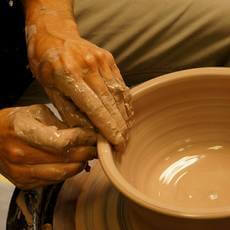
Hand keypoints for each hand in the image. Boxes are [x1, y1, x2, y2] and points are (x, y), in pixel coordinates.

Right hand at [0, 105, 96, 188]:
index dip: (83, 140)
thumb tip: (84, 132)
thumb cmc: (15, 121)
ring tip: (89, 156)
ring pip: (61, 173)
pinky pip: (53, 180)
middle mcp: (21, 154)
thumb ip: (60, 123)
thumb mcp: (37, 112)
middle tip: (97, 147)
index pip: (62, 141)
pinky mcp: (24, 182)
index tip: (94, 137)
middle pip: (65, 159)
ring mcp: (21, 172)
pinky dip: (68, 173)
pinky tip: (75, 164)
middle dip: (86, 153)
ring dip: (80, 165)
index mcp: (23, 131)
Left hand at [26, 19, 133, 150]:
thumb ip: (71, 112)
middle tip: (124, 142)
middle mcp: (88, 66)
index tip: (117, 142)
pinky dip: (125, 100)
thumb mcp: (50, 90)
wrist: (54, 34)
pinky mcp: (109, 58)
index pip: (95, 108)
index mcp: (69, 75)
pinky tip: (126, 113)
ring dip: (124, 115)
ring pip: (119, 94)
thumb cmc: (47, 64)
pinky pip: (121, 83)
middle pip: (111, 102)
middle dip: (120, 125)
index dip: (108, 128)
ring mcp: (101, 60)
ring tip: (127, 131)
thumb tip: (90, 131)